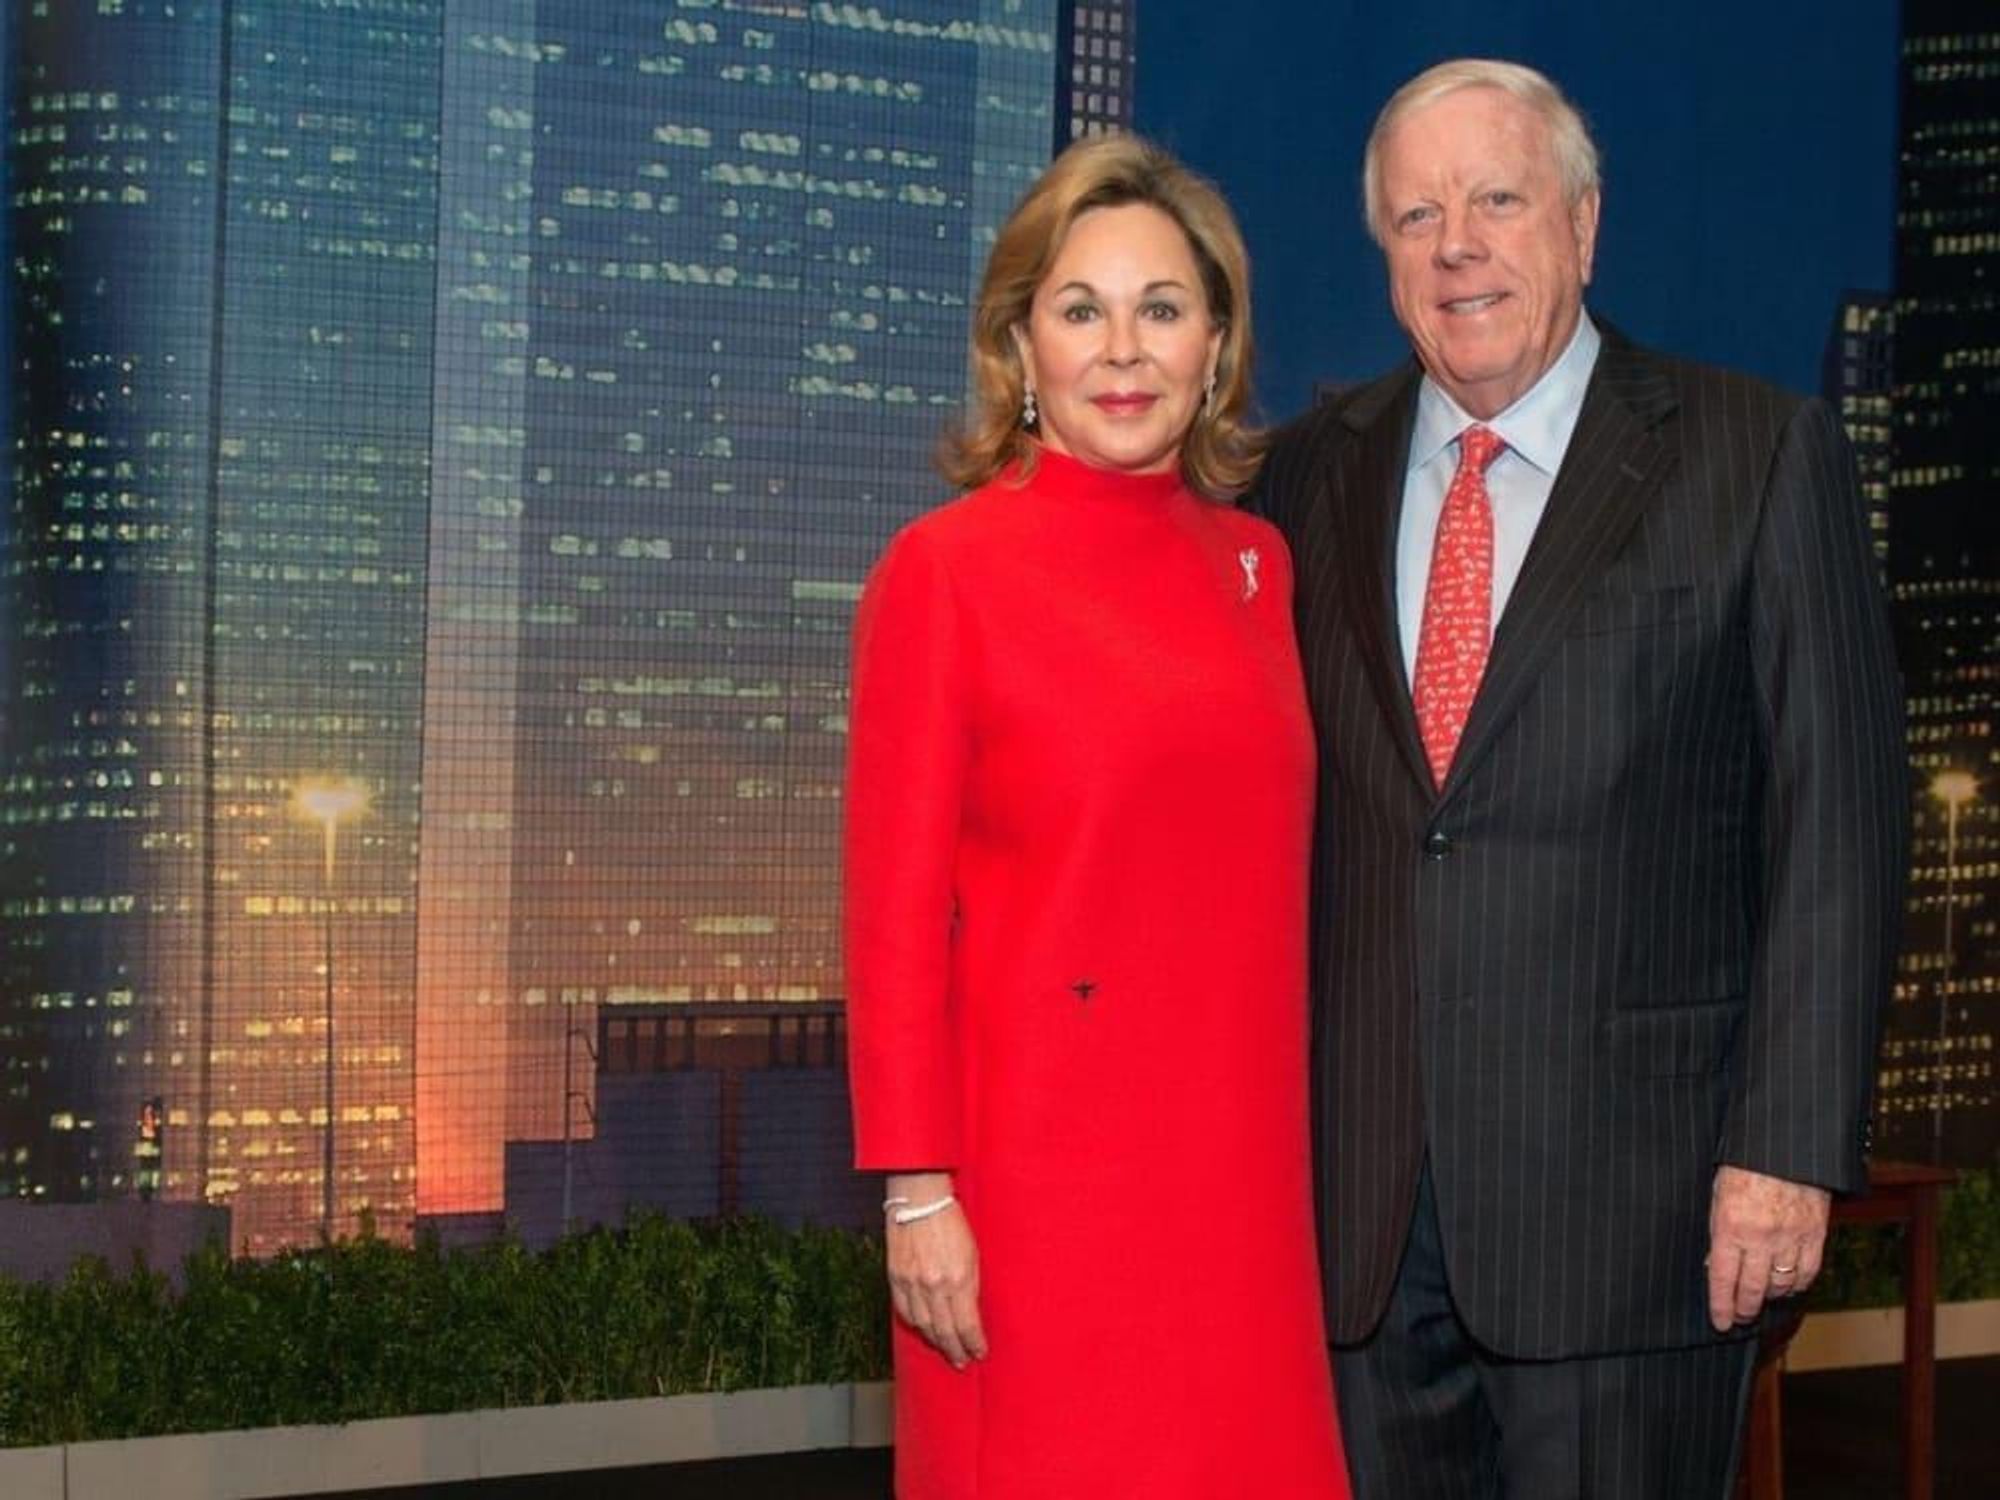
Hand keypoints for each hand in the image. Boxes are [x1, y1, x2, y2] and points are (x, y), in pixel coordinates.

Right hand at [884, 1172, 987, 1369]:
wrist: (920, 1199)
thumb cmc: (951, 1221)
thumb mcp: (973, 1253)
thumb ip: (971, 1285)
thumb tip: (972, 1313)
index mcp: (958, 1278)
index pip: (967, 1325)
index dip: (974, 1344)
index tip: (980, 1352)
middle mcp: (933, 1285)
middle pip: (945, 1332)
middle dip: (956, 1350)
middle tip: (962, 1361)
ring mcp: (911, 1283)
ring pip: (923, 1326)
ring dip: (936, 1341)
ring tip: (945, 1348)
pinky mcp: (895, 1278)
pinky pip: (904, 1312)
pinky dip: (915, 1324)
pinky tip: (924, 1329)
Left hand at [1707, 1164, 1830, 1331]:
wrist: (1783, 1143)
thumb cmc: (1743, 1163)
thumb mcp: (1717, 1193)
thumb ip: (1718, 1230)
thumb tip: (1713, 1262)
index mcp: (1730, 1226)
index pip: (1722, 1278)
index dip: (1721, 1305)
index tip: (1720, 1322)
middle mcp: (1760, 1237)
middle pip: (1752, 1288)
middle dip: (1745, 1308)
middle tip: (1740, 1318)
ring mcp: (1790, 1237)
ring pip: (1781, 1284)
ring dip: (1770, 1296)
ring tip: (1762, 1300)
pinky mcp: (1815, 1233)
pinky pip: (1808, 1271)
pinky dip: (1798, 1283)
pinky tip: (1789, 1286)